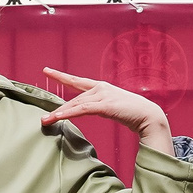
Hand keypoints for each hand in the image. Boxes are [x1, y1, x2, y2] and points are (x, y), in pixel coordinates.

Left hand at [41, 68, 174, 155]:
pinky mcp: (105, 105)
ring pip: (76, 104)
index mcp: (101, 88)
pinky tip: (58, 117)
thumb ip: (100, 108)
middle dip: (57, 108)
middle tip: (43, 117)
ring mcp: (103, 95)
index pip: (77, 82)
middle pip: (74, 99)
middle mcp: (100, 88)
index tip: (47, 71)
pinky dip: (69, 114)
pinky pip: (82, 110)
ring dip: (59, 114)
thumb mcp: (112, 109)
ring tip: (46, 121)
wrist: (149, 116)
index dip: (61, 76)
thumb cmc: (133, 114)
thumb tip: (89, 112)